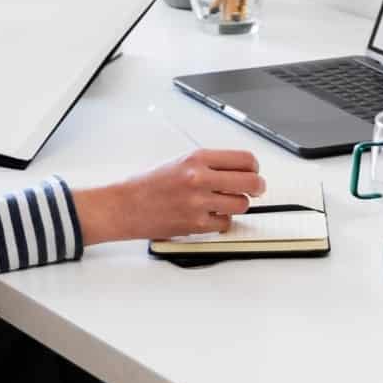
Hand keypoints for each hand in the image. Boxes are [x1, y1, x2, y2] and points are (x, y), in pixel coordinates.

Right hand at [73, 149, 264, 243]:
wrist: (125, 206)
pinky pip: (225, 223)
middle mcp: (199, 178)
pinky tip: (209, 215)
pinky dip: (221, 221)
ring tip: (224, 202)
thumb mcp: (179, 162)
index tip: (253, 171)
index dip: (254, 167)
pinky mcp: (195, 224)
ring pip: (242, 204)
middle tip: (256, 189)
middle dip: (258, 187)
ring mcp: (198, 202)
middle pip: (251, 182)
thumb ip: (209, 165)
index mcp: (196, 158)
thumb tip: (240, 170)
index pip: (244, 159)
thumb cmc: (148, 184)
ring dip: (238, 204)